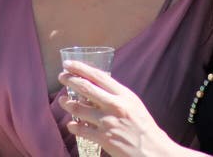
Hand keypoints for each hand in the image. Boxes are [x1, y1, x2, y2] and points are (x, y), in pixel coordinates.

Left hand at [57, 61, 178, 156]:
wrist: (152, 150)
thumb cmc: (143, 126)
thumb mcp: (133, 104)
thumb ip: (116, 95)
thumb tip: (97, 86)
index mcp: (124, 95)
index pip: (98, 76)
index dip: (80, 68)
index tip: (69, 63)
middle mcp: (115, 105)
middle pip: (85, 88)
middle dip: (69, 80)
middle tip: (61, 76)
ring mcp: (107, 122)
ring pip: (79, 108)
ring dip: (67, 103)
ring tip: (62, 100)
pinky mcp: (103, 138)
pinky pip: (81, 129)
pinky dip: (73, 126)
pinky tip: (71, 124)